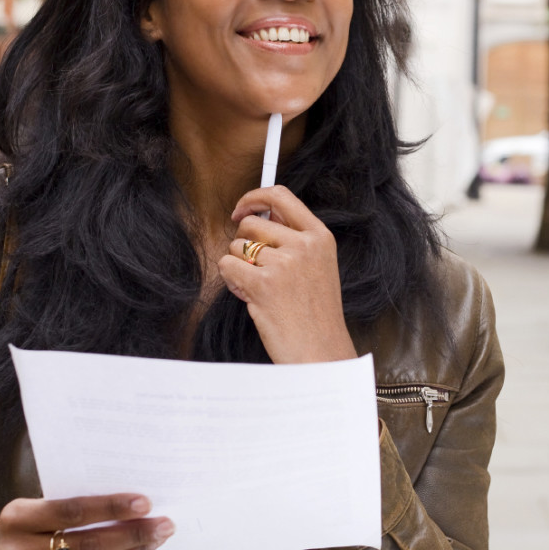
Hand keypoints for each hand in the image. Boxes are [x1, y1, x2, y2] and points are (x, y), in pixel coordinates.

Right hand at [0, 494, 173, 549]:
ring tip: (156, 538)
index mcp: (18, 518)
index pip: (71, 511)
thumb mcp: (38, 504)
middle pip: (88, 545)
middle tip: (163, 523)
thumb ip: (74, 504)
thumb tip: (131, 505)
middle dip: (132, 534)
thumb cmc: (31, 523)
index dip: (110, 507)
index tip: (144, 503)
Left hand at [218, 185, 356, 364]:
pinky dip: (230, 281)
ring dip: (238, 267)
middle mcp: (303, 245)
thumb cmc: (315, 316)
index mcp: (319, 237)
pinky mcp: (263, 283)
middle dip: (242, 243)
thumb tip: (256, 215)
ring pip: (236, 247)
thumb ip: (292, 240)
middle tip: (253, 269)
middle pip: (252, 223)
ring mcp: (284, 263)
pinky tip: (248, 297)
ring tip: (257, 289)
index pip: (280, 196)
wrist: (321, 353)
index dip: (254, 198)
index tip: (241, 210)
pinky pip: (227, 266)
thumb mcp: (317, 267)